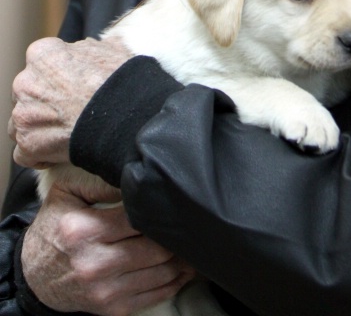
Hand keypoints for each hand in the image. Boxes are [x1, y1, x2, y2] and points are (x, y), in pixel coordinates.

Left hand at [9, 36, 131, 167]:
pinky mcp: (27, 144)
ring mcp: (23, 114)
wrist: (125, 114)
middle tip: (71, 111)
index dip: (58, 78)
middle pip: (28, 94)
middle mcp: (25, 81)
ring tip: (66, 132)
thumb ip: (90, 48)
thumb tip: (90, 48)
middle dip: (45, 103)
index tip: (72, 87)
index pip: (41, 65)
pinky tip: (60, 151)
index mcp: (43, 54)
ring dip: (39, 128)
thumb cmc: (120, 80)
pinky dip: (39, 154)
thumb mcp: (112, 48)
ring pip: (22, 122)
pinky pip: (24, 152)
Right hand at [21, 179, 194, 315]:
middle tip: (192, 220)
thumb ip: (97, 180)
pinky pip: (156, 295)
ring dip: (183, 258)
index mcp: (82, 231)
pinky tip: (184, 267)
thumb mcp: (65, 194)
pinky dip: (176, 280)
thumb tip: (131, 172)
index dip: (158, 207)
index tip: (173, 198)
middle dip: (176, 233)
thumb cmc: (54, 230)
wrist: (34, 277)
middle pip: (156, 247)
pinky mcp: (113, 308)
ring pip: (162, 272)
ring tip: (192, 241)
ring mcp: (105, 290)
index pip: (137, 217)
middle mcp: (94, 263)